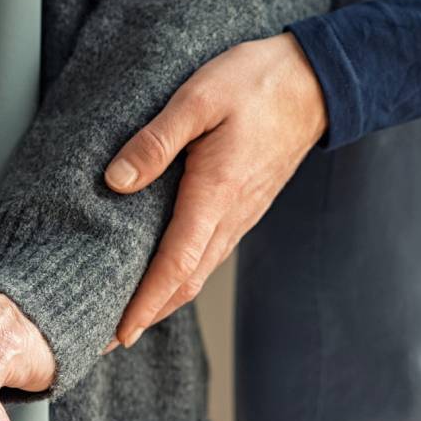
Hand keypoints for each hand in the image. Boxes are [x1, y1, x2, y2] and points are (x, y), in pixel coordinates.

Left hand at [103, 32, 326, 346]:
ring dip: (163, 300)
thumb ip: (156, 140)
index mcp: (215, 195)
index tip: (117, 334)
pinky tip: (161, 274)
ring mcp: (241, 215)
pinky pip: (208, 254)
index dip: (144, 304)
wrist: (315, 81)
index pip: (175, 266)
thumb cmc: (257, 83)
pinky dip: (181, 276)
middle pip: (185, 283)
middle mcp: (230, 216)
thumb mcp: (198, 99)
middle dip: (146, 315)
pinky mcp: (243, 207)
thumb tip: (116, 181)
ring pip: (198, 272)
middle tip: (105, 339)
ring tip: (126, 315)